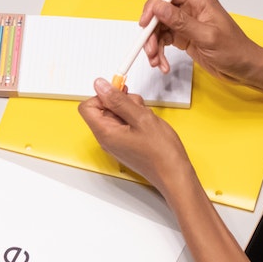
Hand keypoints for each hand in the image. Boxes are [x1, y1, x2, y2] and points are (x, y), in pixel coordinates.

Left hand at [78, 78, 192, 188]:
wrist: (175, 175)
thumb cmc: (161, 153)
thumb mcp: (140, 118)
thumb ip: (118, 100)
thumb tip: (100, 85)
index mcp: (105, 133)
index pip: (87, 106)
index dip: (102, 96)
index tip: (119, 92)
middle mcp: (107, 139)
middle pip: (103, 109)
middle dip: (121, 102)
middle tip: (138, 107)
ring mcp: (117, 141)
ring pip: (117, 114)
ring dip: (131, 109)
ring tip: (146, 118)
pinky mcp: (126, 143)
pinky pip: (125, 123)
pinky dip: (136, 118)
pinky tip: (148, 124)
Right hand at [139, 0, 262, 81]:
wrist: (245, 69)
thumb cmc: (234, 51)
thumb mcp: (207, 37)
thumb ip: (181, 21)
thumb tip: (159, 7)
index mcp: (199, 0)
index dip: (153, 5)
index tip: (146, 23)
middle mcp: (190, 8)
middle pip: (159, 11)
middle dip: (151, 30)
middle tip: (149, 48)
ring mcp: (186, 23)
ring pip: (159, 27)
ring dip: (153, 44)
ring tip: (156, 61)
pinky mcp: (183, 36)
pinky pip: (164, 40)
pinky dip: (159, 51)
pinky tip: (162, 63)